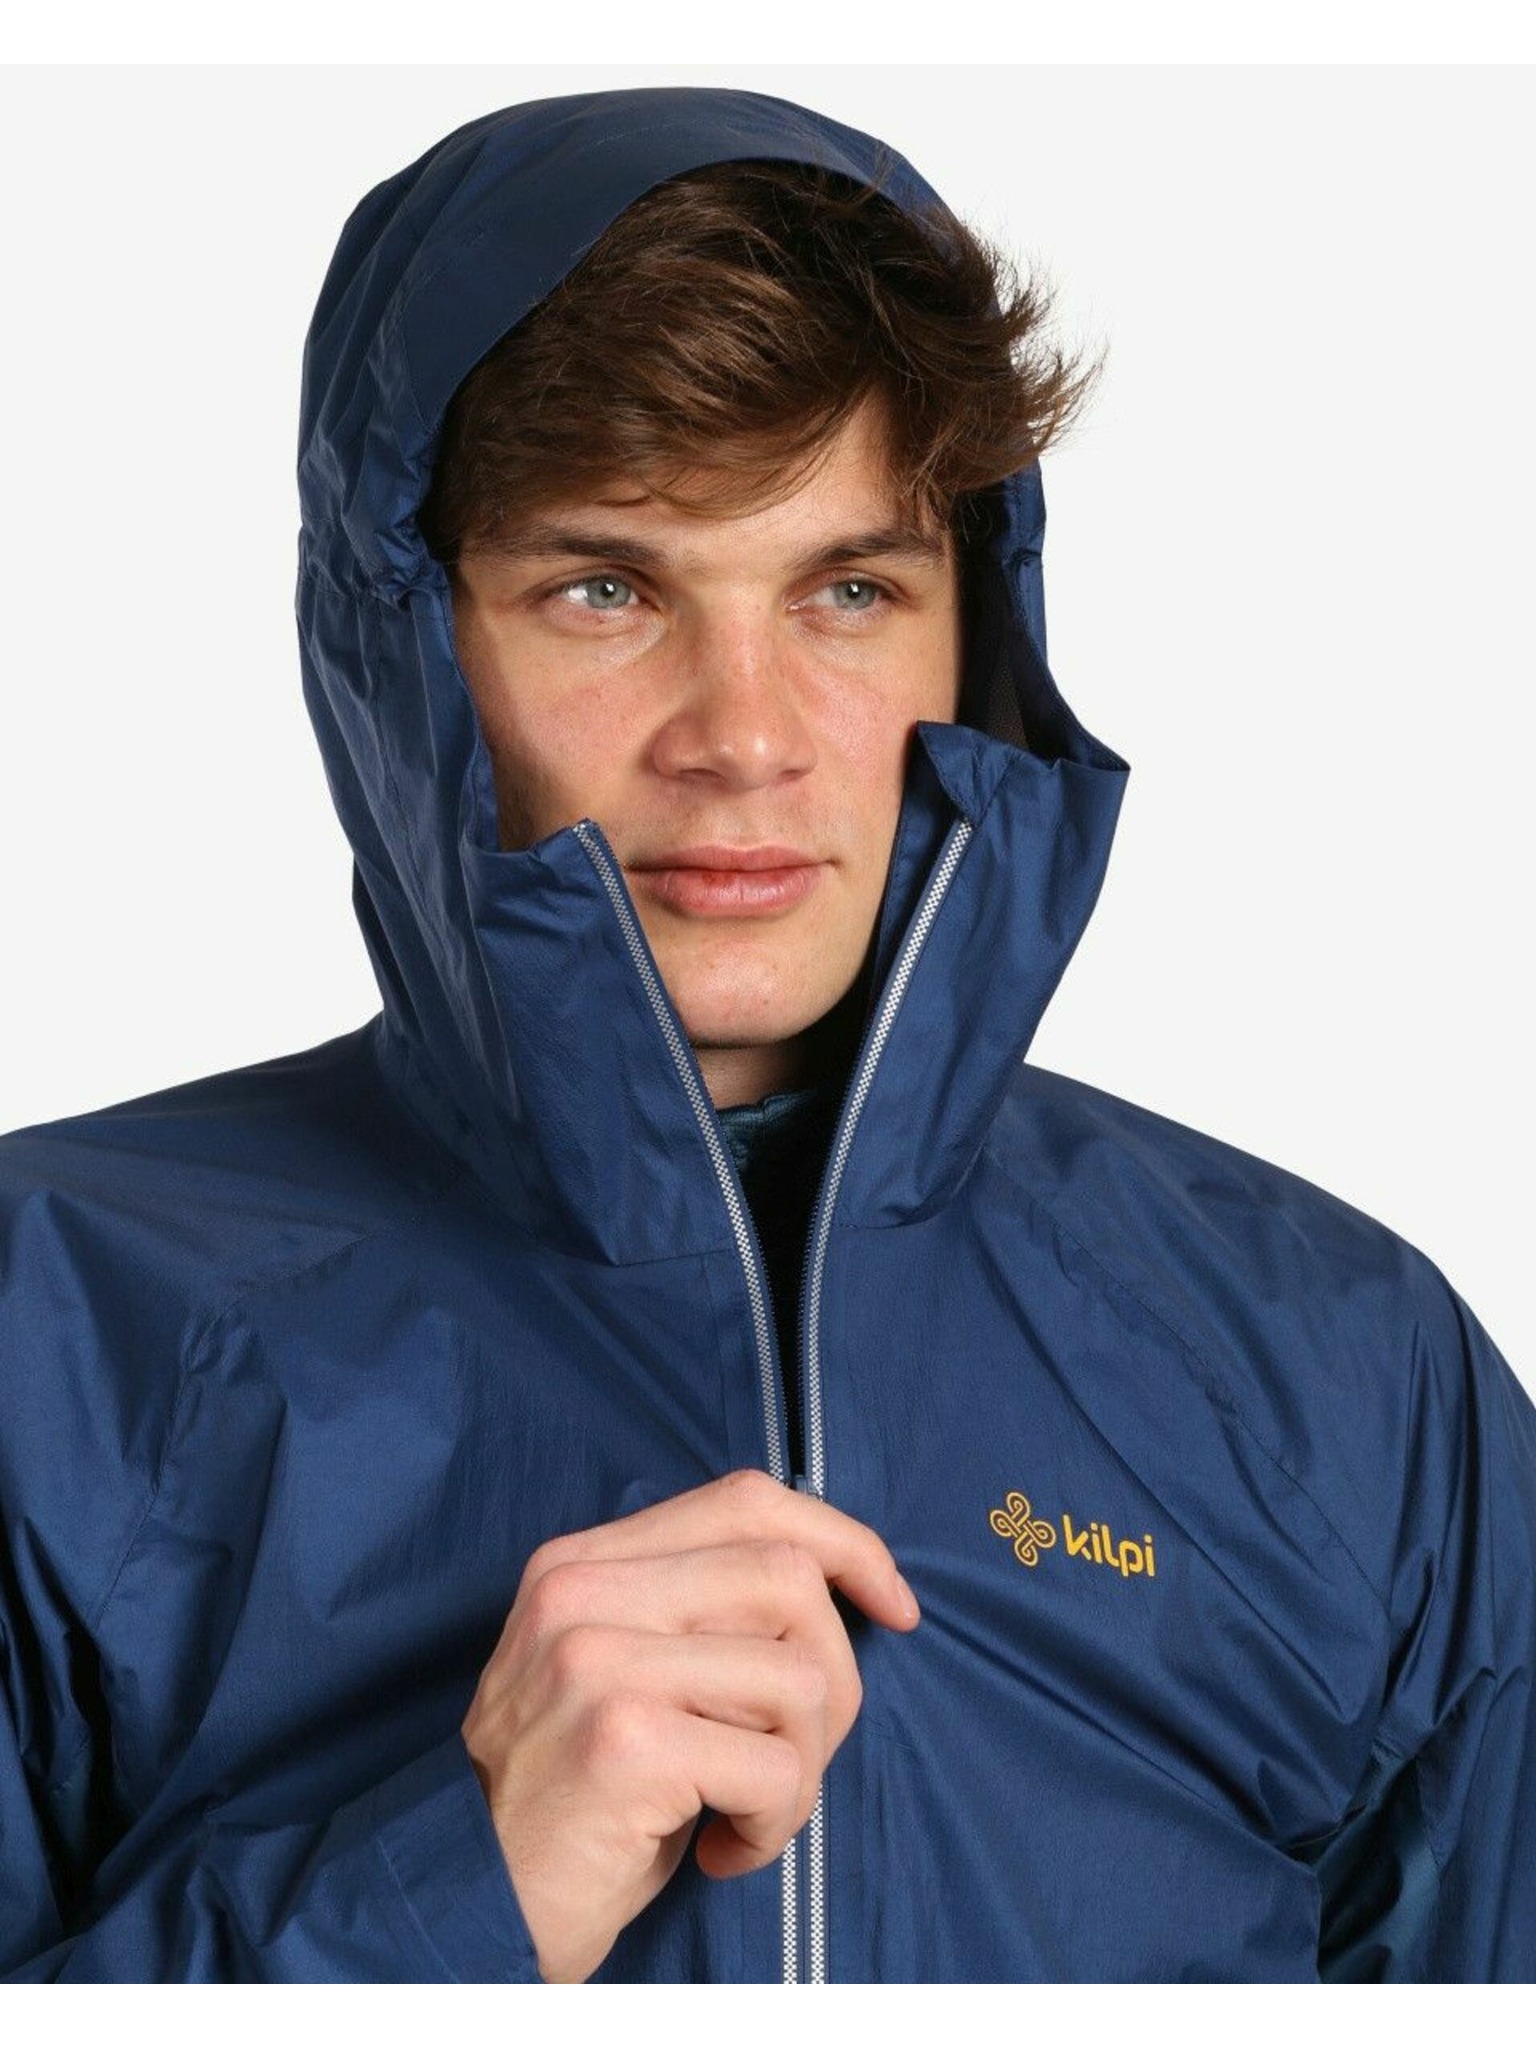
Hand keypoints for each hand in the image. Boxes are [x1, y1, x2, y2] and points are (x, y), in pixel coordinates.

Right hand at [461, 1467, 918, 1981]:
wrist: (464, 1903)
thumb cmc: (568, 1802)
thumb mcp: (614, 1673)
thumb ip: (692, 1611)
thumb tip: (840, 1588)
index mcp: (582, 1562)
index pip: (745, 1501)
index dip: (842, 1541)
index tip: (894, 1603)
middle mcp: (583, 1592)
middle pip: (788, 1578)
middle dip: (833, 1679)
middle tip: (792, 1759)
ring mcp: (598, 1659)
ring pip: (798, 1676)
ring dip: (802, 1768)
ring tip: (743, 1813)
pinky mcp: (625, 1739)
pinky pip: (777, 1765)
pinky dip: (774, 1823)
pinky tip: (719, 1849)